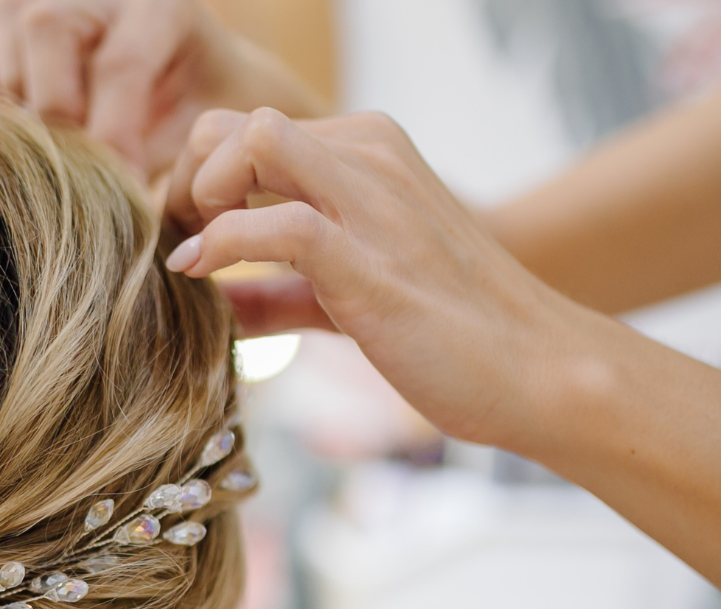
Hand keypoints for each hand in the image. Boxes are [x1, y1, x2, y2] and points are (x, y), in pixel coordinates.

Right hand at [0, 0, 324, 174]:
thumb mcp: (212, 130)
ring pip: (1, 50)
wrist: (179, 85)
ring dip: (20, 123)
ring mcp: (32, 6)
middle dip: (57, 118)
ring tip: (55, 169)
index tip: (121, 194)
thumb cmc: (198, 115)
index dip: (115, 137)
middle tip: (76, 179)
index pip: (120, 63)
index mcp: (157, 7)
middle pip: (45, 29)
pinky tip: (24, 148)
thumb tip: (156, 237)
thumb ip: (193, 164)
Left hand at [164, 107, 613, 452]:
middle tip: (182, 247)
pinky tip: (205, 281)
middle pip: (233, 125)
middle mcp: (369, 157)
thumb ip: (277, 294)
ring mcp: (373, 203)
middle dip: (187, 181)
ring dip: (199, 198)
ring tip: (193, 259)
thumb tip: (208, 304)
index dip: (197, 182)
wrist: (538, 372)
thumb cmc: (450, 336)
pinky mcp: (371, 261)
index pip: (245, 131)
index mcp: (367, 153)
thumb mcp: (346, 300)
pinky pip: (275, 225)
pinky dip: (222, 247)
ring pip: (251, 143)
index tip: (186, 241)